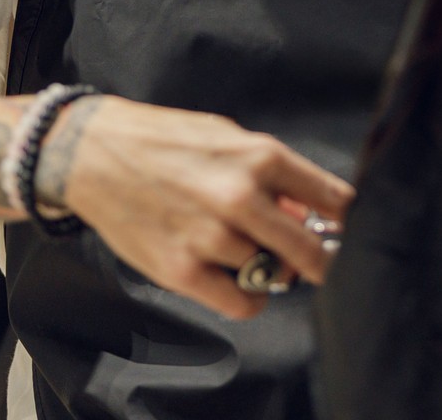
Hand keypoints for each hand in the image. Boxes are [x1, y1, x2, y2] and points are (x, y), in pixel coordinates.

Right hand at [39, 96, 354, 319]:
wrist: (93, 153)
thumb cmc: (166, 141)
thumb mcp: (229, 137)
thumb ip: (273, 175)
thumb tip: (309, 211)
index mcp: (260, 157)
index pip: (334, 200)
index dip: (348, 222)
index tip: (347, 232)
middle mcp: (240, 197)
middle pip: (312, 250)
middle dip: (322, 261)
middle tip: (318, 262)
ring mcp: (210, 237)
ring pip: (273, 276)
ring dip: (272, 272)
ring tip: (252, 254)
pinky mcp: (182, 270)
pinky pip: (242, 303)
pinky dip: (249, 298)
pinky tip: (240, 281)